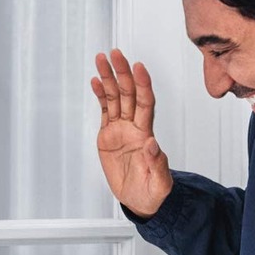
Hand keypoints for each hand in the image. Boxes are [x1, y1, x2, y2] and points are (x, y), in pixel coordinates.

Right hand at [91, 49, 172, 217]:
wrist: (141, 200)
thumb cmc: (154, 193)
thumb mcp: (159, 183)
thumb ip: (157, 163)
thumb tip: (152, 144)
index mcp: (146, 135)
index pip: (146, 104)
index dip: (143, 85)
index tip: (139, 68)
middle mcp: (134, 127)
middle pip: (128, 94)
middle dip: (122, 73)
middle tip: (115, 54)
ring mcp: (121, 130)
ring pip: (114, 98)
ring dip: (108, 78)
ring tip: (101, 59)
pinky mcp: (108, 135)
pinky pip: (104, 110)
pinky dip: (99, 95)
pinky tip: (95, 80)